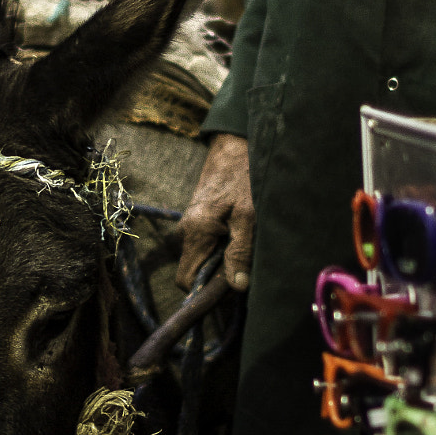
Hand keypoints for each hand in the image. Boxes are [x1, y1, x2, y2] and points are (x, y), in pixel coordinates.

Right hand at [177, 132, 254, 292]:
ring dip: (225, 259)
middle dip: (219, 275)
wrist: (236, 143)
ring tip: (248, 244)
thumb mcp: (249, 216)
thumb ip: (240, 252)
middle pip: (196, 270)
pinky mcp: (200, 216)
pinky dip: (225, 245)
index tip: (231, 288)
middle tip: (247, 267)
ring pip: (204, 256)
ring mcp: (192, 222)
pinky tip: (243, 233)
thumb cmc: (244, 176)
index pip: (186, 280)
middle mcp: (187, 229)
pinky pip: (208, 242)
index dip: (206, 291)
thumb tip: (236, 286)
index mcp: (195, 232)